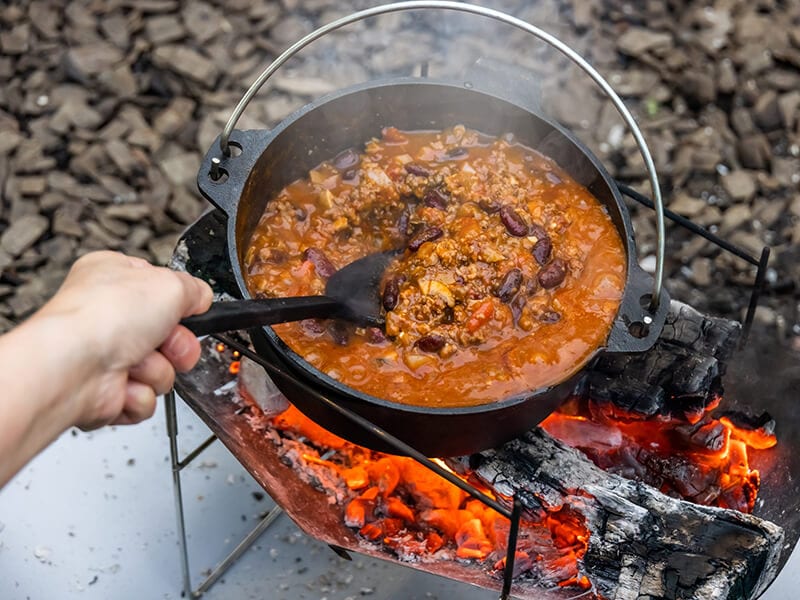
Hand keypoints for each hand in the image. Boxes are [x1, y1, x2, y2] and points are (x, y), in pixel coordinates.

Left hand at [35, 251, 212, 428]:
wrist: (73, 367)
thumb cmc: (105, 317)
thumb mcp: (171, 284)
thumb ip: (195, 289)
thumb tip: (202, 298)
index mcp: (114, 278)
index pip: (161, 290)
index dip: (179, 304)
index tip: (187, 310)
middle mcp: (109, 317)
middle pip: (170, 335)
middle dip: (178, 345)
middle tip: (168, 343)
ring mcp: (106, 356)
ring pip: (162, 369)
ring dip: (158, 369)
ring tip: (137, 362)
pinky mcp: (107, 391)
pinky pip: (146, 397)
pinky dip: (140, 393)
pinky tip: (123, 383)